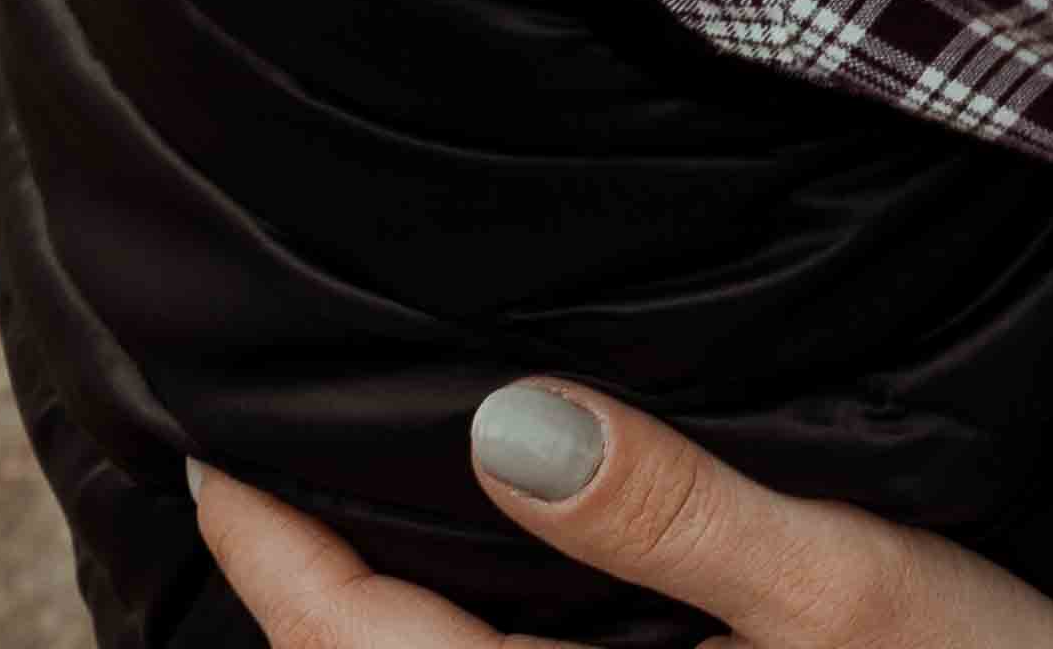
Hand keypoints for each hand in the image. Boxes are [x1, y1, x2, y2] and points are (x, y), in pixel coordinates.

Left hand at [193, 388, 1052, 648]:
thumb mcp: (840, 585)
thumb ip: (670, 510)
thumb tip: (503, 425)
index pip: (357, 648)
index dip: (271, 552)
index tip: (213, 450)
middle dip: (301, 592)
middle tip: (247, 464)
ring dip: (375, 620)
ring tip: (346, 504)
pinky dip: (456, 635)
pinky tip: (487, 562)